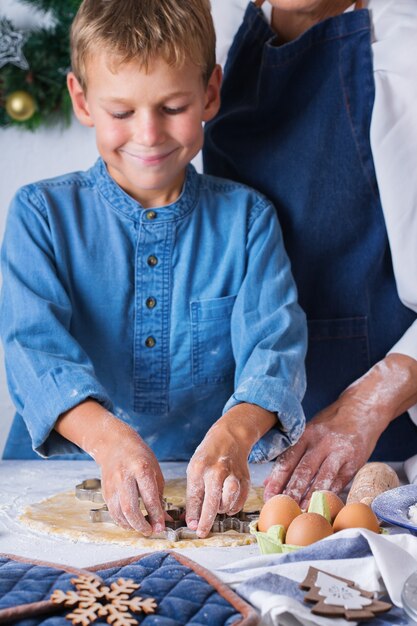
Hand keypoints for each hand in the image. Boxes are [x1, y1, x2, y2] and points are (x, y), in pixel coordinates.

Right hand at [96, 421, 165, 534]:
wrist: (115, 445)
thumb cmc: (139, 457)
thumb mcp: (154, 471)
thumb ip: (159, 496)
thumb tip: (164, 519)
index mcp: (141, 469)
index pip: (149, 497)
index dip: (156, 515)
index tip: (161, 527)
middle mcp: (125, 477)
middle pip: (130, 508)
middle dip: (141, 524)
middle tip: (150, 532)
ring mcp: (113, 485)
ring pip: (119, 513)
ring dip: (131, 526)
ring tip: (142, 528)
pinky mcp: (105, 491)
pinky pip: (113, 512)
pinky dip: (122, 521)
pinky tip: (130, 524)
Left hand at [186, 403, 275, 537]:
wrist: (230, 437)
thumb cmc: (208, 456)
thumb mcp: (195, 469)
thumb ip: (194, 493)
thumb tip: (192, 520)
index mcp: (199, 467)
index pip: (195, 496)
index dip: (193, 515)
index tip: (192, 527)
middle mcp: (217, 471)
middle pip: (212, 501)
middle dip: (206, 520)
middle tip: (202, 532)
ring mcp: (233, 474)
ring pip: (229, 500)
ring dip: (222, 509)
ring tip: (217, 507)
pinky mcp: (245, 478)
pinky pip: (240, 500)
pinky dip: (234, 506)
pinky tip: (228, 504)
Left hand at [263, 354, 416, 507]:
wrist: (362, 409)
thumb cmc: (331, 423)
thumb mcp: (310, 431)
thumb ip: (292, 455)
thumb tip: (270, 479)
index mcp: (307, 434)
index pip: (288, 459)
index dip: (277, 479)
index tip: (268, 495)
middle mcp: (322, 442)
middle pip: (303, 470)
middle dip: (291, 491)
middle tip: (282, 507)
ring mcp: (340, 451)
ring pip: (322, 478)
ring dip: (310, 496)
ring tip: (301, 510)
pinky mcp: (355, 461)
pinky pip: (340, 481)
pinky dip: (329, 494)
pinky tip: (321, 505)